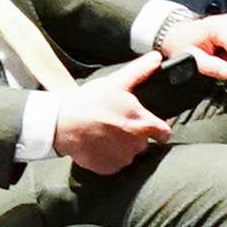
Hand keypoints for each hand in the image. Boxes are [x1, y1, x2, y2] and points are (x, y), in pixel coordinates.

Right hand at [49, 73, 180, 180]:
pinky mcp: (108, 168)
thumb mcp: (116, 82)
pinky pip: (114, 163)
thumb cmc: (90, 102)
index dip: (159, 129)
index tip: (150, 125)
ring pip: (129, 153)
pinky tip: (98, 143)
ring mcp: (122, 159)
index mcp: (143, 124)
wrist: (62, 124)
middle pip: (144, 142)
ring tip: (105, 132)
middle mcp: (137, 145)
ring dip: (121, 146)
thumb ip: (140, 72)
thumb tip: (156, 58)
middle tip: (118, 123)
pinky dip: (108, 157)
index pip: (164, 133)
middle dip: (135, 134)